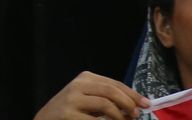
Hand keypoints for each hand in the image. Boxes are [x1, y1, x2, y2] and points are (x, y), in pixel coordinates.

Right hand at [32, 71, 148, 119]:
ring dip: (119, 117)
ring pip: (106, 104)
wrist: (47, 119)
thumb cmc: (72, 110)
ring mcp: (72, 100)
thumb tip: (136, 105)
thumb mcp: (88, 98)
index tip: (146, 104)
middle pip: (111, 91)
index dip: (133, 94)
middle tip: (135, 115)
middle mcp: (77, 85)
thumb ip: (107, 97)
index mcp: (85, 78)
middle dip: (129, 104)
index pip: (115, 83)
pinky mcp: (68, 114)